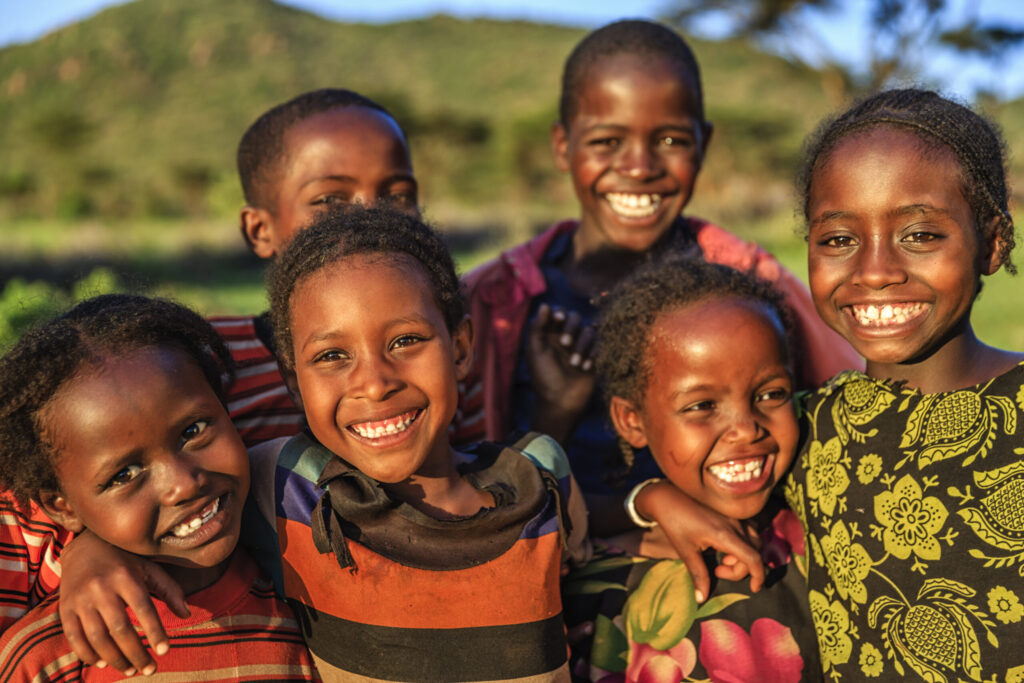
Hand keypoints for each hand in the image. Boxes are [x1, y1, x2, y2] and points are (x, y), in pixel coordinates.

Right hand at [58, 531, 187, 674]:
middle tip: (150, 669)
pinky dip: (88, 654)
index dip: (155, 631)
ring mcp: (80, 599)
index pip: (144, 608)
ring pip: (97, 637)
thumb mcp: (149, 568)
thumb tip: (187, 614)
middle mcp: (101, 587)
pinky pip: (74, 637)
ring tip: (131, 670)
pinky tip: (103, 662)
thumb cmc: (124, 561)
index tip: (164, 651)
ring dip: (115, 658)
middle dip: (136, 653)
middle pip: (120, 628)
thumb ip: (169, 590)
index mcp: (125, 576)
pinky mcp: (65, 608)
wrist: (84, 547)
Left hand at [525, 304, 596, 443]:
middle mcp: (566, 336)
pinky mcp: (594, 356)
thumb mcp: (535, 351)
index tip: (558, 318)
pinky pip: (599, 345)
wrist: (560, 402)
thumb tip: (545, 304)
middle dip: (572, 327)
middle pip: (576, 317)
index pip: (558, 313)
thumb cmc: (544, 377)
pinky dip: (592, 354)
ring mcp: (581, 346)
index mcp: (550, 334)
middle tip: (564, 344)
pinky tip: (585, 367)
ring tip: (574, 364)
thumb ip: (537, 327)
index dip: (559, 312)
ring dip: (582, 345)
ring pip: (589, 331)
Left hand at [635, 481, 764, 600]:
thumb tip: (702, 599)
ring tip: (721, 560)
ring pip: (754, 541)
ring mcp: (735, 516)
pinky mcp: (732, 512)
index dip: (758, 576)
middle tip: (718, 571)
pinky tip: (725, 547)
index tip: (753, 589)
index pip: (753, 558)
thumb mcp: (685, 551)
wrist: (667, 496)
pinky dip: (744, 544)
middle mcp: (735, 524)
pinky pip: (749, 531)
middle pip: (754, 552)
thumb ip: (698, 575)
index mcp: (725, 534)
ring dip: (743, 556)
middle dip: (741, 569)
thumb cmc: (675, 523)